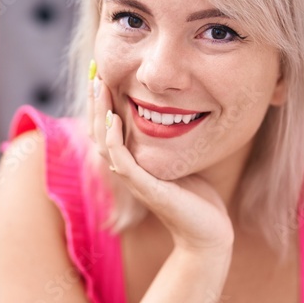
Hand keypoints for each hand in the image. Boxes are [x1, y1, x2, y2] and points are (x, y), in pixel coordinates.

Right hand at [88, 63, 233, 253]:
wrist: (208, 233)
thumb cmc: (198, 198)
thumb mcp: (180, 159)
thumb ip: (170, 140)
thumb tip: (175, 112)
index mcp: (132, 162)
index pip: (106, 128)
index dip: (101, 101)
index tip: (102, 72)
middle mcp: (126, 170)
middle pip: (97, 131)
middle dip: (95, 99)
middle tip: (95, 69)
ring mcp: (133, 180)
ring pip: (103, 142)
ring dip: (99, 112)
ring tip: (99, 85)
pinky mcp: (145, 188)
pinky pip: (120, 159)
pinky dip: (113, 138)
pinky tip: (114, 117)